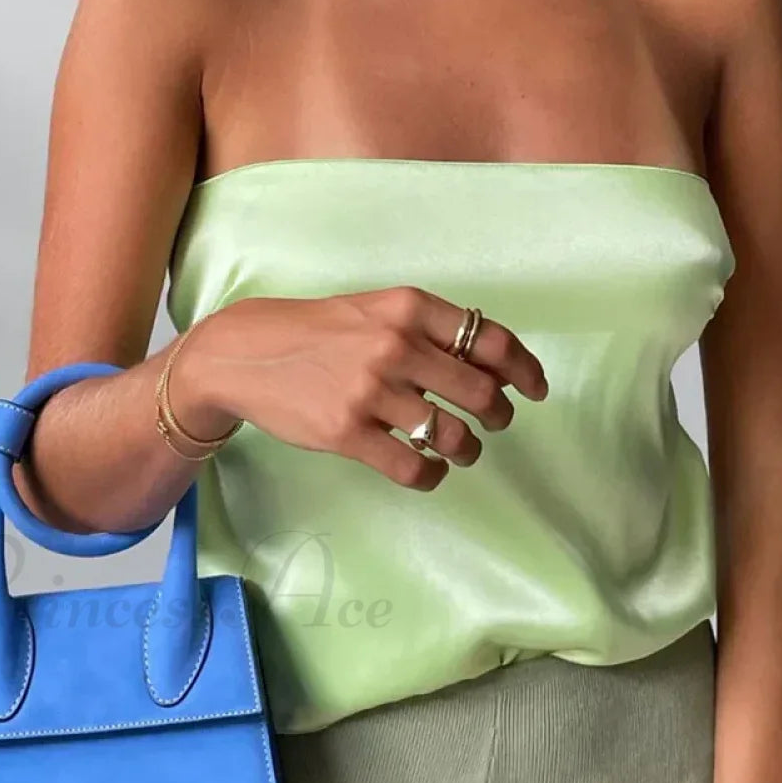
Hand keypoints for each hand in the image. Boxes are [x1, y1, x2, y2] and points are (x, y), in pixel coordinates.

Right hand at [174, 286, 548, 489]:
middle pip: (480, 392)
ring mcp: (371, 391)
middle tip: (495, 423)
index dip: (524, 369)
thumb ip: (426, 328)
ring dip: (468, 450)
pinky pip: (414, 466)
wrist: (245, 354)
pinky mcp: (347, 433)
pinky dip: (434, 474)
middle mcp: (396, 345)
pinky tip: (431, 469)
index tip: (536, 389)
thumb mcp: (374, 309)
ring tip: (461, 450)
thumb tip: (489, 364)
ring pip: (452, 435)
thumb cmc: (318, 331)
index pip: (490, 340)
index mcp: (408, 308)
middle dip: (499, 415)